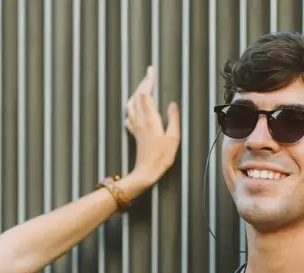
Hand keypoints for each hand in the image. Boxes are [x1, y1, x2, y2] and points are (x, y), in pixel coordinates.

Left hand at [123, 66, 180, 190]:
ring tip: (143, 88)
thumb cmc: (161, 157)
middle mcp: (140, 120)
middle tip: (150, 75)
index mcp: (150, 119)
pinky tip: (135, 108)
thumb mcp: (173, 138)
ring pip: (131, 104)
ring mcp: (135, 127)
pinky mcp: (134, 133)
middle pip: (137, 96)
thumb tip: (172, 103)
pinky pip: (130, 115)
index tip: (151, 70)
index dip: (148, 80)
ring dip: (136, 93)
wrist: (145, 172)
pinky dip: (133, 106)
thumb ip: (173, 119)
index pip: (146, 94)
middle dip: (143, 83)